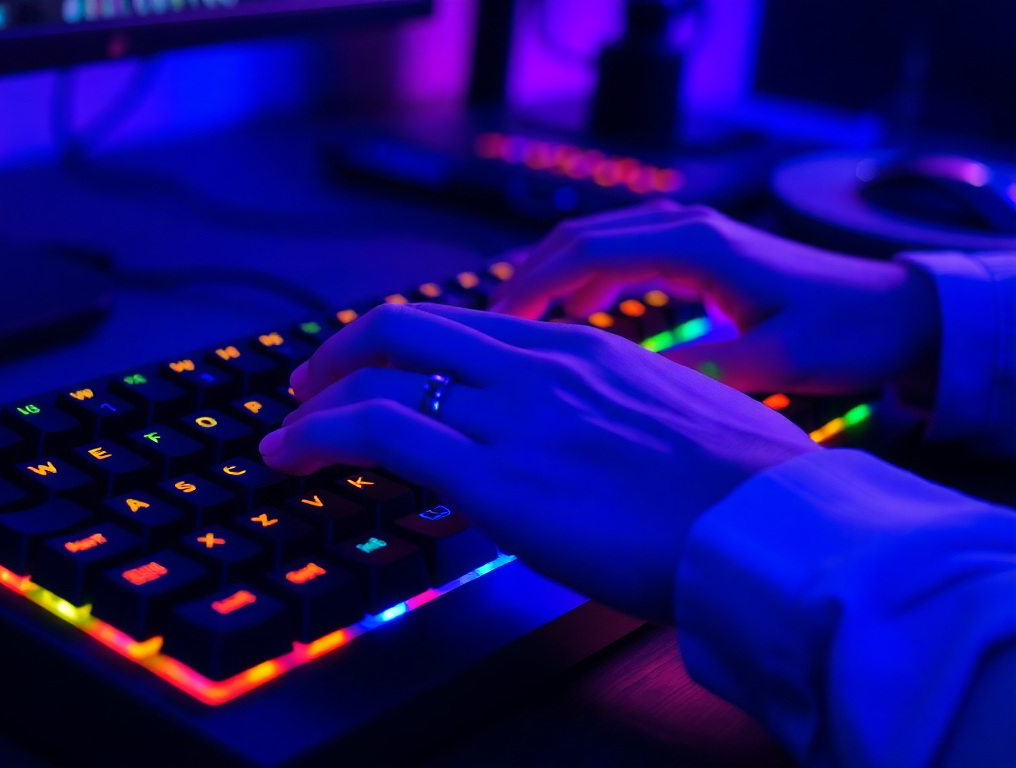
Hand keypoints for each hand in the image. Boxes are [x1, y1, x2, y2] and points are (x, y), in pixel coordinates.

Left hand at [258, 303, 817, 622]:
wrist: (773, 525)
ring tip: (288, 430)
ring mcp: (512, 415)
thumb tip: (594, 439)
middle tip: (310, 384)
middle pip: (404, 328)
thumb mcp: (675, 415)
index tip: (374, 366)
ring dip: (317, 398)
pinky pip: (378, 435)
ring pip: (378, 374)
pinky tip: (292, 457)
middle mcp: (536, 364)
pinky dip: (317, 438)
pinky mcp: (495, 476)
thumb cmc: (745, 486)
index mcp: (581, 348)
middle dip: (342, 353)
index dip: (401, 342)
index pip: (462, 324)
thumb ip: (616, 411)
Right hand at [490, 201, 941, 396]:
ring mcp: (691, 236)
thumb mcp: (774, 363)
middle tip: (489, 330)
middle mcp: (686, 228)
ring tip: (519, 330)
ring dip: (552, 280)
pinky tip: (576, 321)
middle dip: (528, 280)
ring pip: (595, 244)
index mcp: (696, 245)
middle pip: (578, 237)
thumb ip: (697, 371)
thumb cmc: (846, 332)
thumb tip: (623, 387)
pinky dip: (586, 284)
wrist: (898, 312)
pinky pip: (621, 258)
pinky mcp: (697, 253)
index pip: (587, 252)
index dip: (532, 286)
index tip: (495, 325)